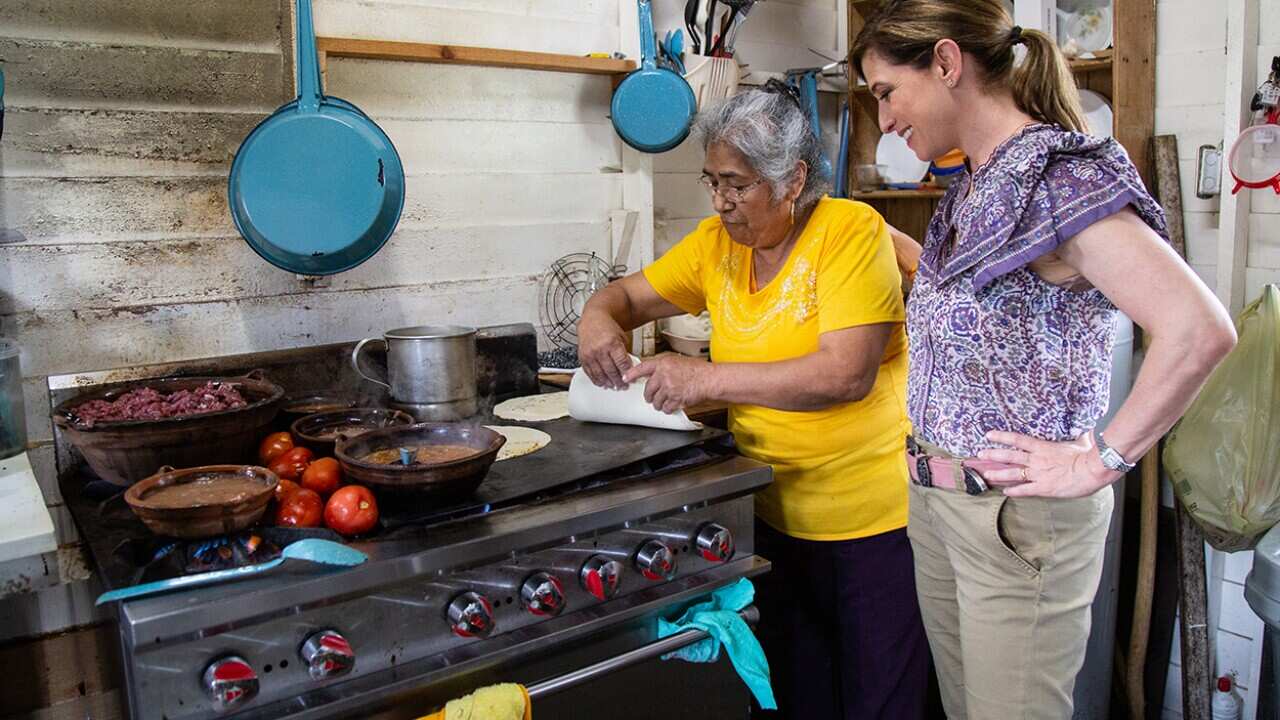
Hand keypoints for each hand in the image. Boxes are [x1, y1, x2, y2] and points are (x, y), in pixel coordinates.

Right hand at [577, 313, 632, 389]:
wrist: (592, 319)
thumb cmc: (608, 327)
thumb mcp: (621, 337)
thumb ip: (624, 352)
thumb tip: (629, 368)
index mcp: (612, 343)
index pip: (621, 363)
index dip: (627, 373)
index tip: (630, 378)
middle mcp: (600, 349)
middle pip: (611, 371)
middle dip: (618, 381)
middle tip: (623, 386)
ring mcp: (590, 354)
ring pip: (600, 374)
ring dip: (608, 383)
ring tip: (614, 386)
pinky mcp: (583, 358)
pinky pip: (590, 373)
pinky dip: (596, 380)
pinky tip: (602, 382)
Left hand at [623, 354, 713, 413]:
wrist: (710, 379)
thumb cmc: (698, 370)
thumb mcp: (678, 361)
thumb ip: (664, 367)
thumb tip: (654, 373)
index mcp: (663, 363)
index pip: (642, 368)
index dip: (632, 374)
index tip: (625, 378)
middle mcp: (664, 375)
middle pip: (648, 389)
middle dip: (649, 396)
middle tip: (650, 398)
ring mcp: (669, 387)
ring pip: (656, 401)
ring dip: (658, 404)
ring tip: (664, 402)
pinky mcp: (675, 399)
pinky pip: (665, 407)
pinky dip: (667, 409)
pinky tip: (672, 405)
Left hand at [977, 430, 1120, 497]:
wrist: (1093, 469)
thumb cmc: (1087, 455)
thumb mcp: (1080, 440)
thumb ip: (1078, 435)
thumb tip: (1086, 429)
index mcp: (1043, 447)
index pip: (1017, 439)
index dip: (1002, 436)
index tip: (989, 435)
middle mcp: (1036, 460)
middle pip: (1009, 456)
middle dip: (993, 455)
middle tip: (980, 454)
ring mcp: (1039, 474)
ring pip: (1012, 474)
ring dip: (998, 474)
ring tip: (986, 474)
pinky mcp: (1044, 488)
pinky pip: (1025, 490)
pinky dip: (1014, 491)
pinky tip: (1006, 492)